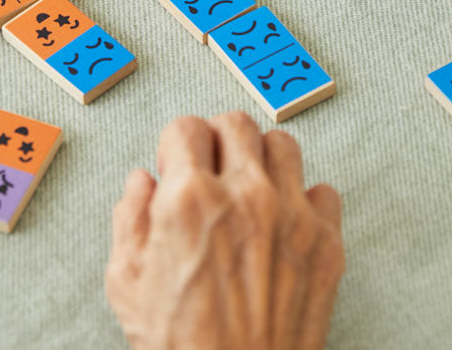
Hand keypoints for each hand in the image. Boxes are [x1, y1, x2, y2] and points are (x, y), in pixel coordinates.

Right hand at [105, 113, 345, 349]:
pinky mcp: (325, 243)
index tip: (178, 161)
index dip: (176, 145)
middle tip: (212, 166)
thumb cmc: (181, 346)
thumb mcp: (126, 282)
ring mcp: (291, 216)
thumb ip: (130, 217)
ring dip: (262, 158)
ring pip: (283, 144)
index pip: (187, 127)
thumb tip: (143, 181)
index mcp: (190, 200)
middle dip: (217, 139)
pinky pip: (323, 191)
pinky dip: (304, 200)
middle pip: (236, 124)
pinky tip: (284, 221)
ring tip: (250, 187)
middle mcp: (245, 196)